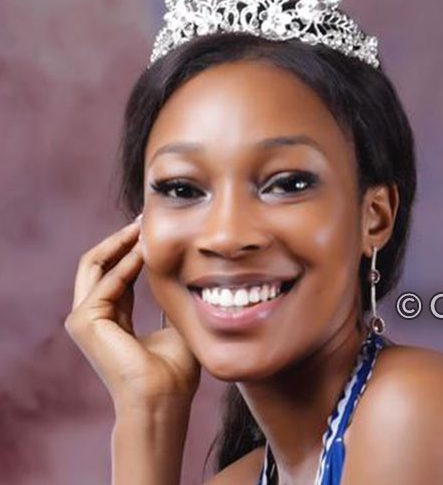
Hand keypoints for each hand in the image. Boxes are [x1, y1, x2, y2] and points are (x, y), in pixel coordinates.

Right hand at [65, 218, 200, 411]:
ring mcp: (84, 319)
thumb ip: (170, 295)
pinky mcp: (85, 321)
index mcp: (114, 317)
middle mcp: (95, 316)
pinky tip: (144, 251)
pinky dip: (124, 263)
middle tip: (144, 217)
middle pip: (100, 263)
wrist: (163, 398)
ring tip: (142, 225)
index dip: (133, 247)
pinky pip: (104, 281)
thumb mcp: (175, 321)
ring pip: (94, 265)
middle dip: (122, 238)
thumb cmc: (174, 369)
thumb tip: (185, 268)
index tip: (152, 227)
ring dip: (119, 243)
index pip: (117, 272)